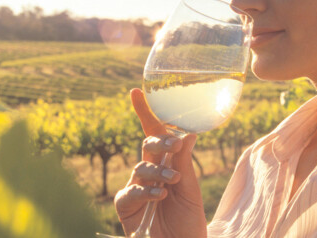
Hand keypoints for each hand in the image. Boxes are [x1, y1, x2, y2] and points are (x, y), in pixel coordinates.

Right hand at [114, 88, 206, 237]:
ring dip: (158, 171)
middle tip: (174, 143)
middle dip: (159, 140)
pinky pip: (131, 191)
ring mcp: (136, 189)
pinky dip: (146, 190)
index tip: (135, 92)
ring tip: (172, 181)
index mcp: (166, 166)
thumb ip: (184, 164)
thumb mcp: (190, 192)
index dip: (146, 114)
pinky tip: (160, 194)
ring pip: (141, 167)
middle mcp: (149, 174)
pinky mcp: (126, 206)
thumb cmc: (188, 224)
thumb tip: (188, 133)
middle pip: (147, 146)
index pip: (155, 136)